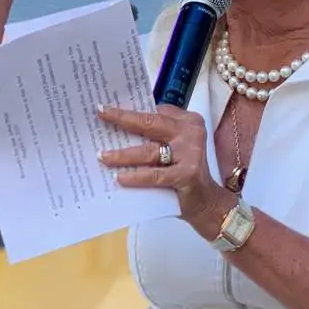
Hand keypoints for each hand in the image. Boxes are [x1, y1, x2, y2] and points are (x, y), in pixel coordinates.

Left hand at [96, 105, 227, 229]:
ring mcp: (190, 153)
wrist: (206, 201)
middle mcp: (190, 132)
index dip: (131, 109)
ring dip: (122, 155)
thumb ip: (156, 135)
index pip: (155, 111)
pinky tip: (120, 178)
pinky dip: (136, 177)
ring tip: (103, 156)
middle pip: (150, 123)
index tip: (109, 106)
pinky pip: (155, 175)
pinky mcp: (187, 174)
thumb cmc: (185, 171)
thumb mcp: (175, 147)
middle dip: (123, 118)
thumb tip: (121, 127)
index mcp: (187, 121)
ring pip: (148, 151)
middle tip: (102, 114)